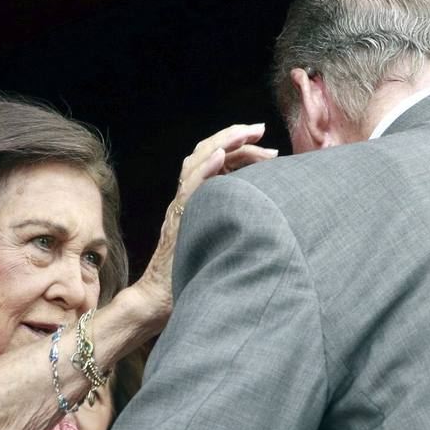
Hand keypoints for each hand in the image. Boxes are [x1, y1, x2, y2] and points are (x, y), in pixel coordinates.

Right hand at [136, 123, 276, 318]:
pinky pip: (189, 187)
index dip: (242, 149)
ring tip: (246, 132)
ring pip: (197, 162)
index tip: (268, 146)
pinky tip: (221, 156)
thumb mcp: (221, 243)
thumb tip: (270, 219)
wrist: (160, 299)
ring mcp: (181, 205)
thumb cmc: (193, 277)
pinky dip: (205, 169)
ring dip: (223, 143)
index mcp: (198, 198)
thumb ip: (235, 225)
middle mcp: (188, 196)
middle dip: (236, 137)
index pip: (219, 161)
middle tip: (261, 130)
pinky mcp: (177, 219)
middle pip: (209, 153)